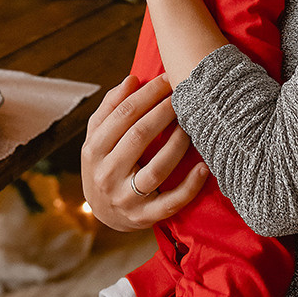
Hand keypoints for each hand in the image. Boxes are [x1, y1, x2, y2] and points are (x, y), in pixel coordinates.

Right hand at [81, 73, 208, 229]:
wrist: (103, 213)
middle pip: (139, 135)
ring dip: (178, 143)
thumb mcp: (97, 137)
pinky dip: (190, 186)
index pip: (122, 114)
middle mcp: (106, 174)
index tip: (168, 78)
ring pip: (157, 168)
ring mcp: (125, 199)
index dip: (148, 93)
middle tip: (185, 94)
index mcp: (93, 150)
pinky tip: (204, 167)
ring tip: (193, 124)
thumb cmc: (104, 164)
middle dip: (165, 111)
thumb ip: (110, 107)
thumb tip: (132, 79)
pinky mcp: (144, 218)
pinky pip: (171, 202)